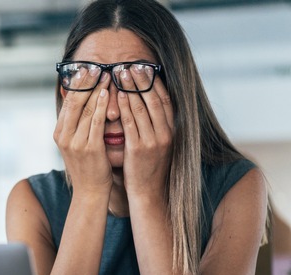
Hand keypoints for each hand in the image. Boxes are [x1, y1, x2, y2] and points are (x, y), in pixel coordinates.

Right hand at [53, 72, 112, 196]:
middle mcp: (64, 136)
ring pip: (86, 109)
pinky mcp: (90, 148)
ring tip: (106, 74)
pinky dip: (102, 105)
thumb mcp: (76, 143)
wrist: (90, 191)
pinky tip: (108, 93)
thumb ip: (76, 124)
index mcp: (59, 133)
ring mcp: (76, 142)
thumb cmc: (87, 166)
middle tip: (96, 66)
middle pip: (74, 102)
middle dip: (86, 82)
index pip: (67, 102)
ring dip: (97, 89)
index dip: (77, 84)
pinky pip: (96, 121)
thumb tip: (80, 102)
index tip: (86, 69)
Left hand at [117, 65, 173, 199]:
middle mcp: (166, 133)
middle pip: (154, 99)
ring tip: (121, 73)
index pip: (165, 99)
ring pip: (142, 108)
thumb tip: (148, 105)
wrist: (148, 193)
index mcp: (172, 130)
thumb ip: (155, 125)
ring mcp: (153, 141)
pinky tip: (118, 95)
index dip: (155, 82)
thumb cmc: (148, 168)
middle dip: (142, 80)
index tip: (146, 67)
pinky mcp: (139, 149)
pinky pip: (131, 123)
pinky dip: (125, 107)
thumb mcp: (157, 144)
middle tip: (131, 64)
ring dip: (131, 88)